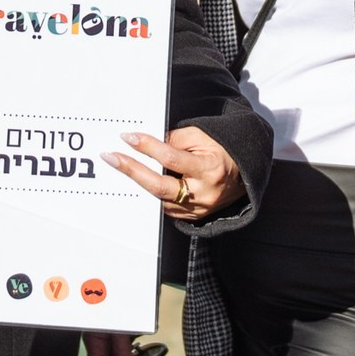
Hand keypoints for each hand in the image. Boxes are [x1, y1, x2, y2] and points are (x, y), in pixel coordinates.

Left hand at [106, 126, 245, 219]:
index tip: (128, 137)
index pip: (172, 158)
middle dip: (132, 170)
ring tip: (121, 165)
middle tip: (111, 157)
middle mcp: (203, 193)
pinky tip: (140, 180)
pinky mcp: (190, 218)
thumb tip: (147, 144)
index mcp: (209, 169)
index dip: (148, 147)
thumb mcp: (202, 137)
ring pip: (159, 199)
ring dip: (138, 182)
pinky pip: (165, 207)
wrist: (243, 175)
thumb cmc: (222, 151)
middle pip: (160, 186)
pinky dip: (151, 193)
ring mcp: (197, 210)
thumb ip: (175, 140)